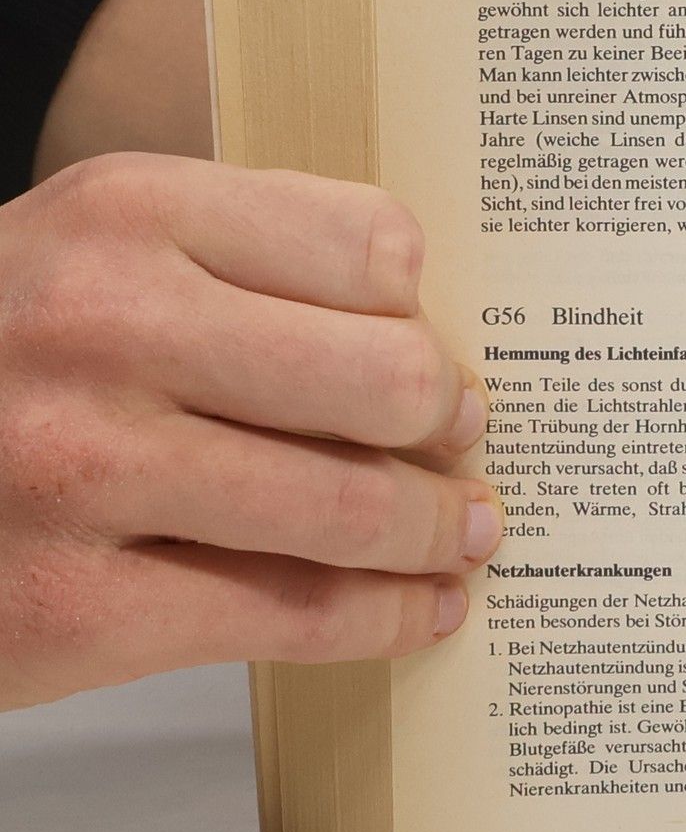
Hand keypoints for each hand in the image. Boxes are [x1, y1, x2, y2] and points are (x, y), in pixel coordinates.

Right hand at [0, 154, 498, 708]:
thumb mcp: (89, 253)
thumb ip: (241, 264)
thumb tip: (428, 329)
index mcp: (126, 213)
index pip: (369, 244)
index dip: (419, 310)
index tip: (429, 349)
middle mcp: (105, 325)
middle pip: (386, 379)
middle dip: (449, 424)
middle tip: (462, 444)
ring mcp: (85, 469)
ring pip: (354, 508)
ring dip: (438, 530)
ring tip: (464, 533)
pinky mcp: (75, 607)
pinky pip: (294, 615)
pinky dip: (388, 618)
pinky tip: (423, 609)